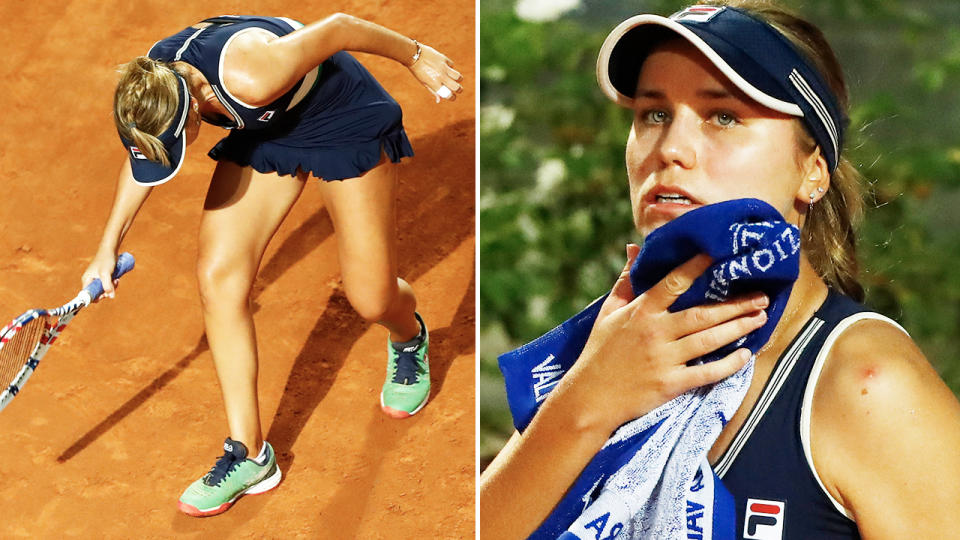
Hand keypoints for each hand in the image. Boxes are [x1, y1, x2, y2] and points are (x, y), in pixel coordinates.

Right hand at [81, 251, 118, 300]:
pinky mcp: (103, 276)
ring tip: (116, 280)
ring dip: (112, 287)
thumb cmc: (106, 260)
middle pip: (98, 293)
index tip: (105, 295)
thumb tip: (111, 296)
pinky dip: (113, 283)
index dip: (96, 297)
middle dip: (107, 291)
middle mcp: (90, 280)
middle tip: (113, 285)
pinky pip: (108, 284)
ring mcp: (97, 278)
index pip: (88, 295)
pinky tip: (117, 279)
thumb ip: (107, 285)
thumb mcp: (106, 274)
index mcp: (87, 280)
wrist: (110, 249)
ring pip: (104, 289)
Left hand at [409, 43, 462, 102]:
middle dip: (459, 90)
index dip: (452, 98)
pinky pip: (452, 65)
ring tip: (454, 78)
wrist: (414, 55)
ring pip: (458, 76)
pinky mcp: (444, 59)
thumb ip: (433, 91)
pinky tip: (445, 67)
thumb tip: (439, 100)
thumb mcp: (424, 82)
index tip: (452, 97)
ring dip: (458, 79)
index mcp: (435, 84)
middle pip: (457, 87)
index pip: (449, 95)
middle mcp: (440, 76)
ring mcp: (443, 67)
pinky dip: (450, 67)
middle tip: (457, 88)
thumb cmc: (417, 70)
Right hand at [565, 248, 768, 429]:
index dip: (696, 267)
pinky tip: (745, 355)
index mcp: (641, 312)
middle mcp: (656, 332)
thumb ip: (626, 280)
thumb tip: (635, 248)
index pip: (673, 283)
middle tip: (761, 296)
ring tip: (759, 318)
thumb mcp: (608, 312)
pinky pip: (707, 372)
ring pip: (709, 340)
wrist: (591, 397)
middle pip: (703, 314)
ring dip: (738, 328)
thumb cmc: (599, 352)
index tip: (719, 256)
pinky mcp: (671, 384)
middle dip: (735, 304)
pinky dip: (729, 364)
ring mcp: (665, 359)